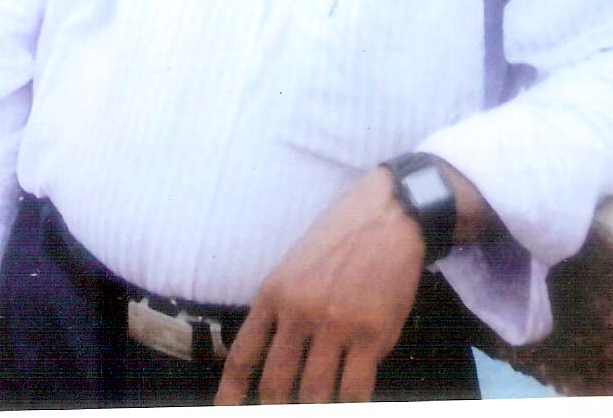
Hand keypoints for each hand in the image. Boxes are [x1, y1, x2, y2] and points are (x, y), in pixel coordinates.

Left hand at [214, 167, 424, 404]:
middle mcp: (300, 312)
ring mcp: (336, 325)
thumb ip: (280, 308)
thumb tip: (269, 356)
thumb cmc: (340, 238)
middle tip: (283, 408)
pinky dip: (350, 404)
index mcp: (275, 293)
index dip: (231, 392)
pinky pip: (355, 390)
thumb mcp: (294, 264)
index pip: (243, 355)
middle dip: (276, 407)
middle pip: (275, 385)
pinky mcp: (372, 334)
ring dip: (314, 407)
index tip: (226, 410)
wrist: (387, 215)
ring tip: (317, 404)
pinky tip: (349, 401)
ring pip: (314, 394)